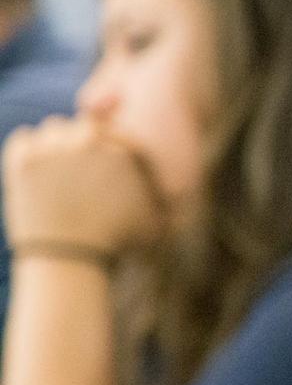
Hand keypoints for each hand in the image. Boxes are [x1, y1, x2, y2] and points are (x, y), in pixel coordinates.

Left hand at [2, 116, 165, 253]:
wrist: (66, 260)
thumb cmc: (114, 244)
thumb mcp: (153, 224)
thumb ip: (167, 204)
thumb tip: (176, 194)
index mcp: (123, 152)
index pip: (120, 134)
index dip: (114, 146)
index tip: (106, 164)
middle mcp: (90, 142)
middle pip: (86, 124)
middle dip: (85, 140)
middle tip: (82, 166)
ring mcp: (53, 148)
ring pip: (54, 128)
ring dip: (56, 143)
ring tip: (57, 169)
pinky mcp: (22, 159)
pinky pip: (23, 139)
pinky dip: (28, 150)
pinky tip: (36, 170)